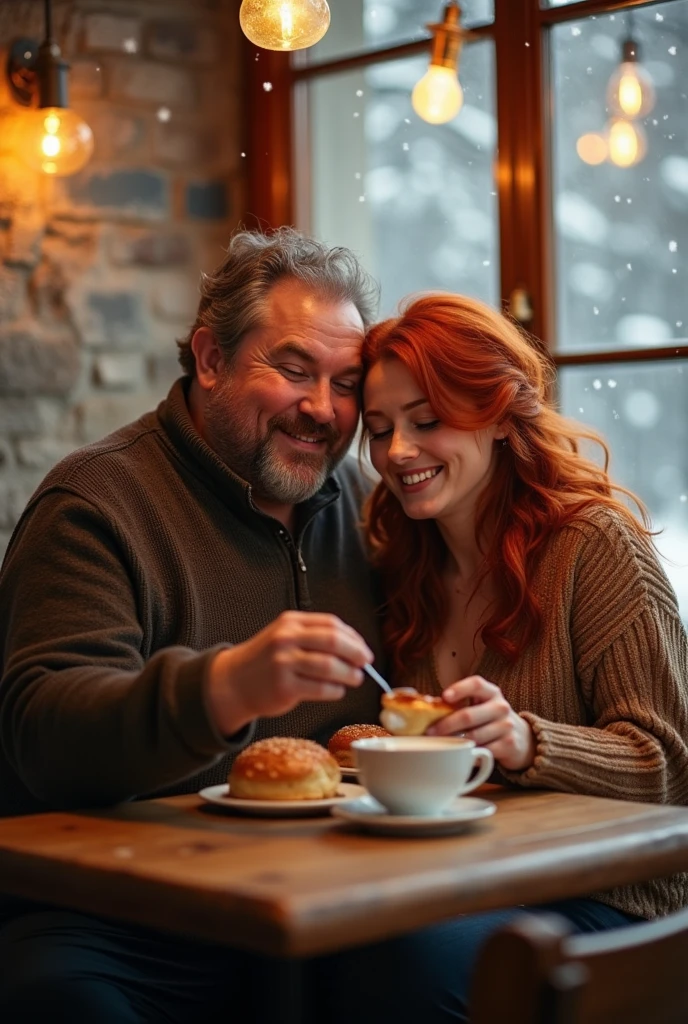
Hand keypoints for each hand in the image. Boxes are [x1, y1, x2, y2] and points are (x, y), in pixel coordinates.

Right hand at [207, 611, 372, 734]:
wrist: (234, 682)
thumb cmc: (266, 660)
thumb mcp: (285, 637)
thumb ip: (314, 636)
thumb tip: (355, 647)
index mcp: (290, 622)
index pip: (331, 624)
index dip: (353, 637)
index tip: (363, 649)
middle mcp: (286, 638)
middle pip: (334, 642)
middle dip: (356, 653)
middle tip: (366, 663)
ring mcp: (284, 662)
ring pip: (330, 666)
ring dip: (350, 674)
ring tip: (356, 678)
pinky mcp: (284, 687)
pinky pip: (320, 688)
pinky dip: (335, 690)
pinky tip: (337, 690)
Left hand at [427, 675, 535, 772]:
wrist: (522, 738)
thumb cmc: (491, 719)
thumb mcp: (482, 706)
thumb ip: (462, 704)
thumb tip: (430, 707)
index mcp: (491, 692)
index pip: (476, 684)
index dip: (459, 689)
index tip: (444, 697)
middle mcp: (501, 707)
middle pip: (469, 715)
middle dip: (446, 725)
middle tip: (430, 732)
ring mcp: (507, 726)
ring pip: (474, 736)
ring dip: (455, 742)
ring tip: (441, 744)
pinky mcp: (509, 745)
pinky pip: (484, 750)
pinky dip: (469, 753)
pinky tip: (460, 754)